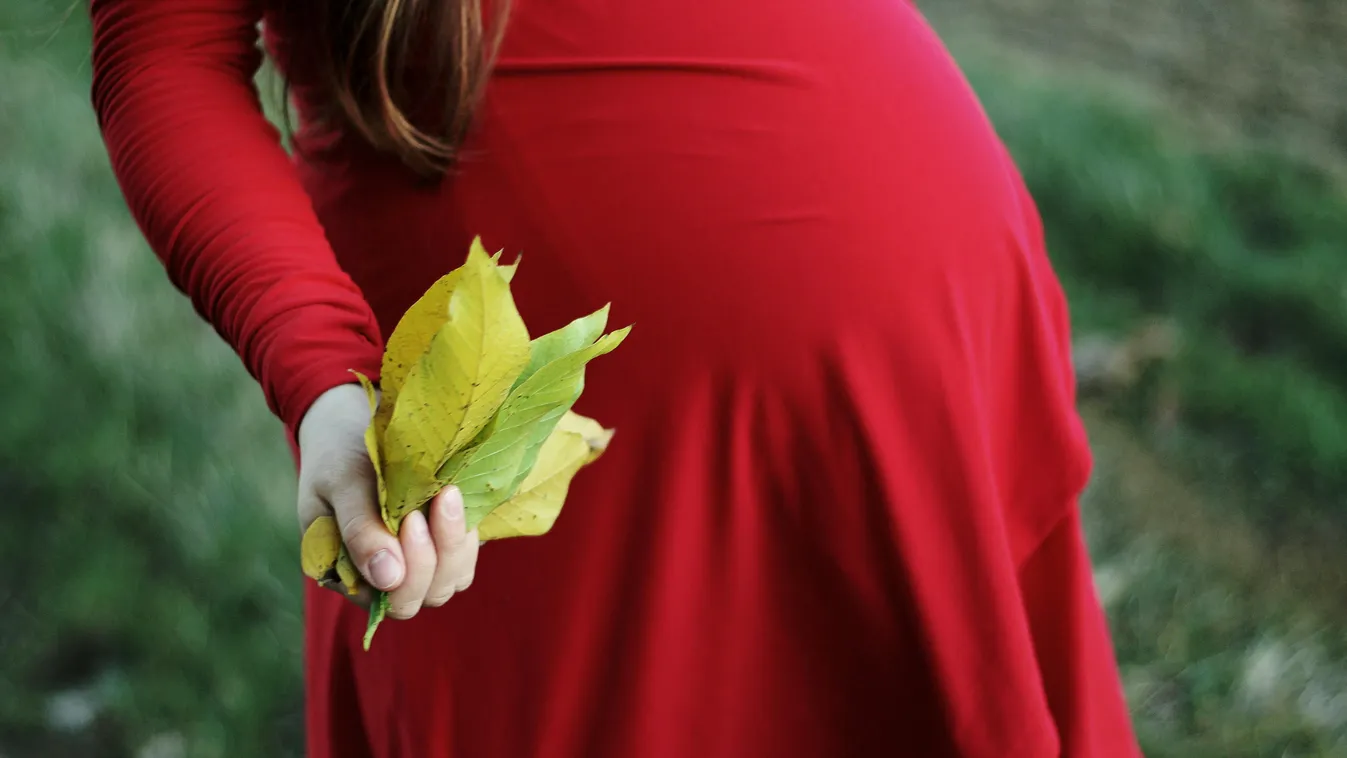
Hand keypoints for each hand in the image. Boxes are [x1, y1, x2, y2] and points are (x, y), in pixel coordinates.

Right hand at [296, 383, 478, 618]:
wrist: (351, 426)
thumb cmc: (338, 455)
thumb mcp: (341, 484)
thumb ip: (358, 530)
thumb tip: (388, 577)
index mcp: (350, 576)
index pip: (393, 600)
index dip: (412, 569)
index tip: (413, 517)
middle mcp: (386, 578)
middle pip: (428, 594)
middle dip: (439, 553)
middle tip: (439, 498)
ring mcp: (418, 561)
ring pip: (454, 577)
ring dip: (458, 541)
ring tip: (449, 493)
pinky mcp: (442, 539)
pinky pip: (467, 551)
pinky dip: (469, 528)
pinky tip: (458, 494)